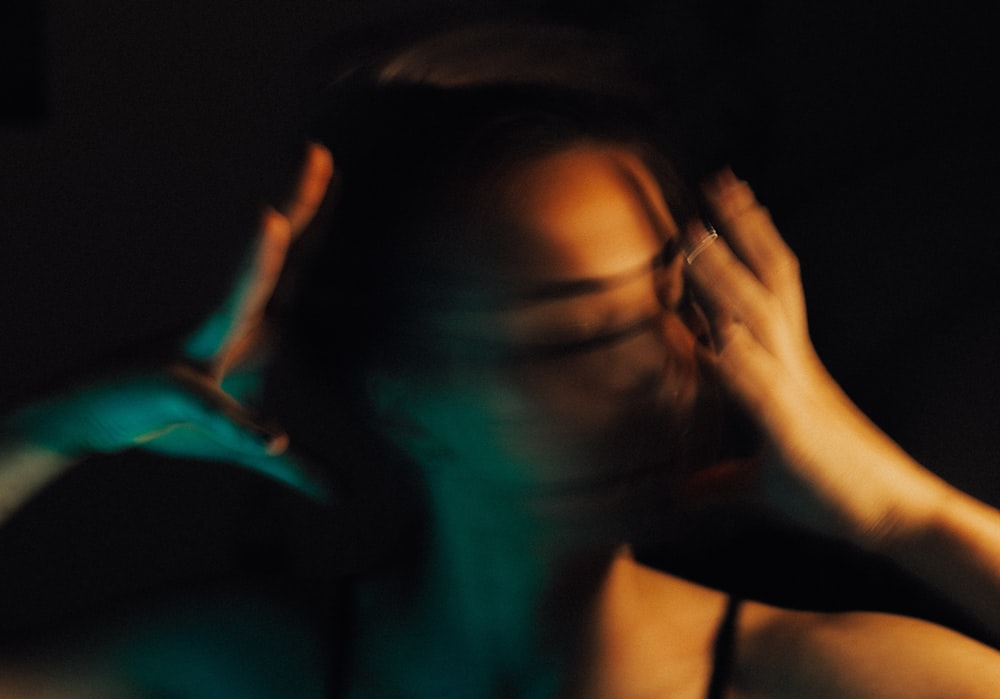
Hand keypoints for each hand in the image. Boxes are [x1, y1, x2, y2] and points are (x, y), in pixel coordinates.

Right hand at [3, 144, 334, 501]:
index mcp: (253, 327)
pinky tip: (267, 432)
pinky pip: (211, 407)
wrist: (96, 424)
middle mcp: (229, 326)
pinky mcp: (175, 395)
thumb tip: (345, 497)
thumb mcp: (248, 448)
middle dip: (297, 208)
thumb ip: (296, 467)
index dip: (319, 222)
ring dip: (255, 267)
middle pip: (275, 264)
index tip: (335, 170)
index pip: (296, 268)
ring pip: (234, 305)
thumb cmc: (172, 419)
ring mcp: (200, 354)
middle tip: (317, 153)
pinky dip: (240, 423)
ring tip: (271, 219)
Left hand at [683, 169, 943, 547]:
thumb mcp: (763, 482)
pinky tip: (718, 335)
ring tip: (696, 238)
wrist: (896, 518)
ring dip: (726, 280)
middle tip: (717, 181)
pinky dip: (740, 362)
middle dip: (740, 232)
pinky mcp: (793, 433)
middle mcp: (794, 367)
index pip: (767, 291)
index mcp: (789, 368)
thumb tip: (683, 491)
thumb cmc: (831, 491)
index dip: (746, 247)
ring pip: (760, 321)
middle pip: (768, 283)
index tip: (720, 208)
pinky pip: (764, 389)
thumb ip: (721, 480)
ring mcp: (795, 393)